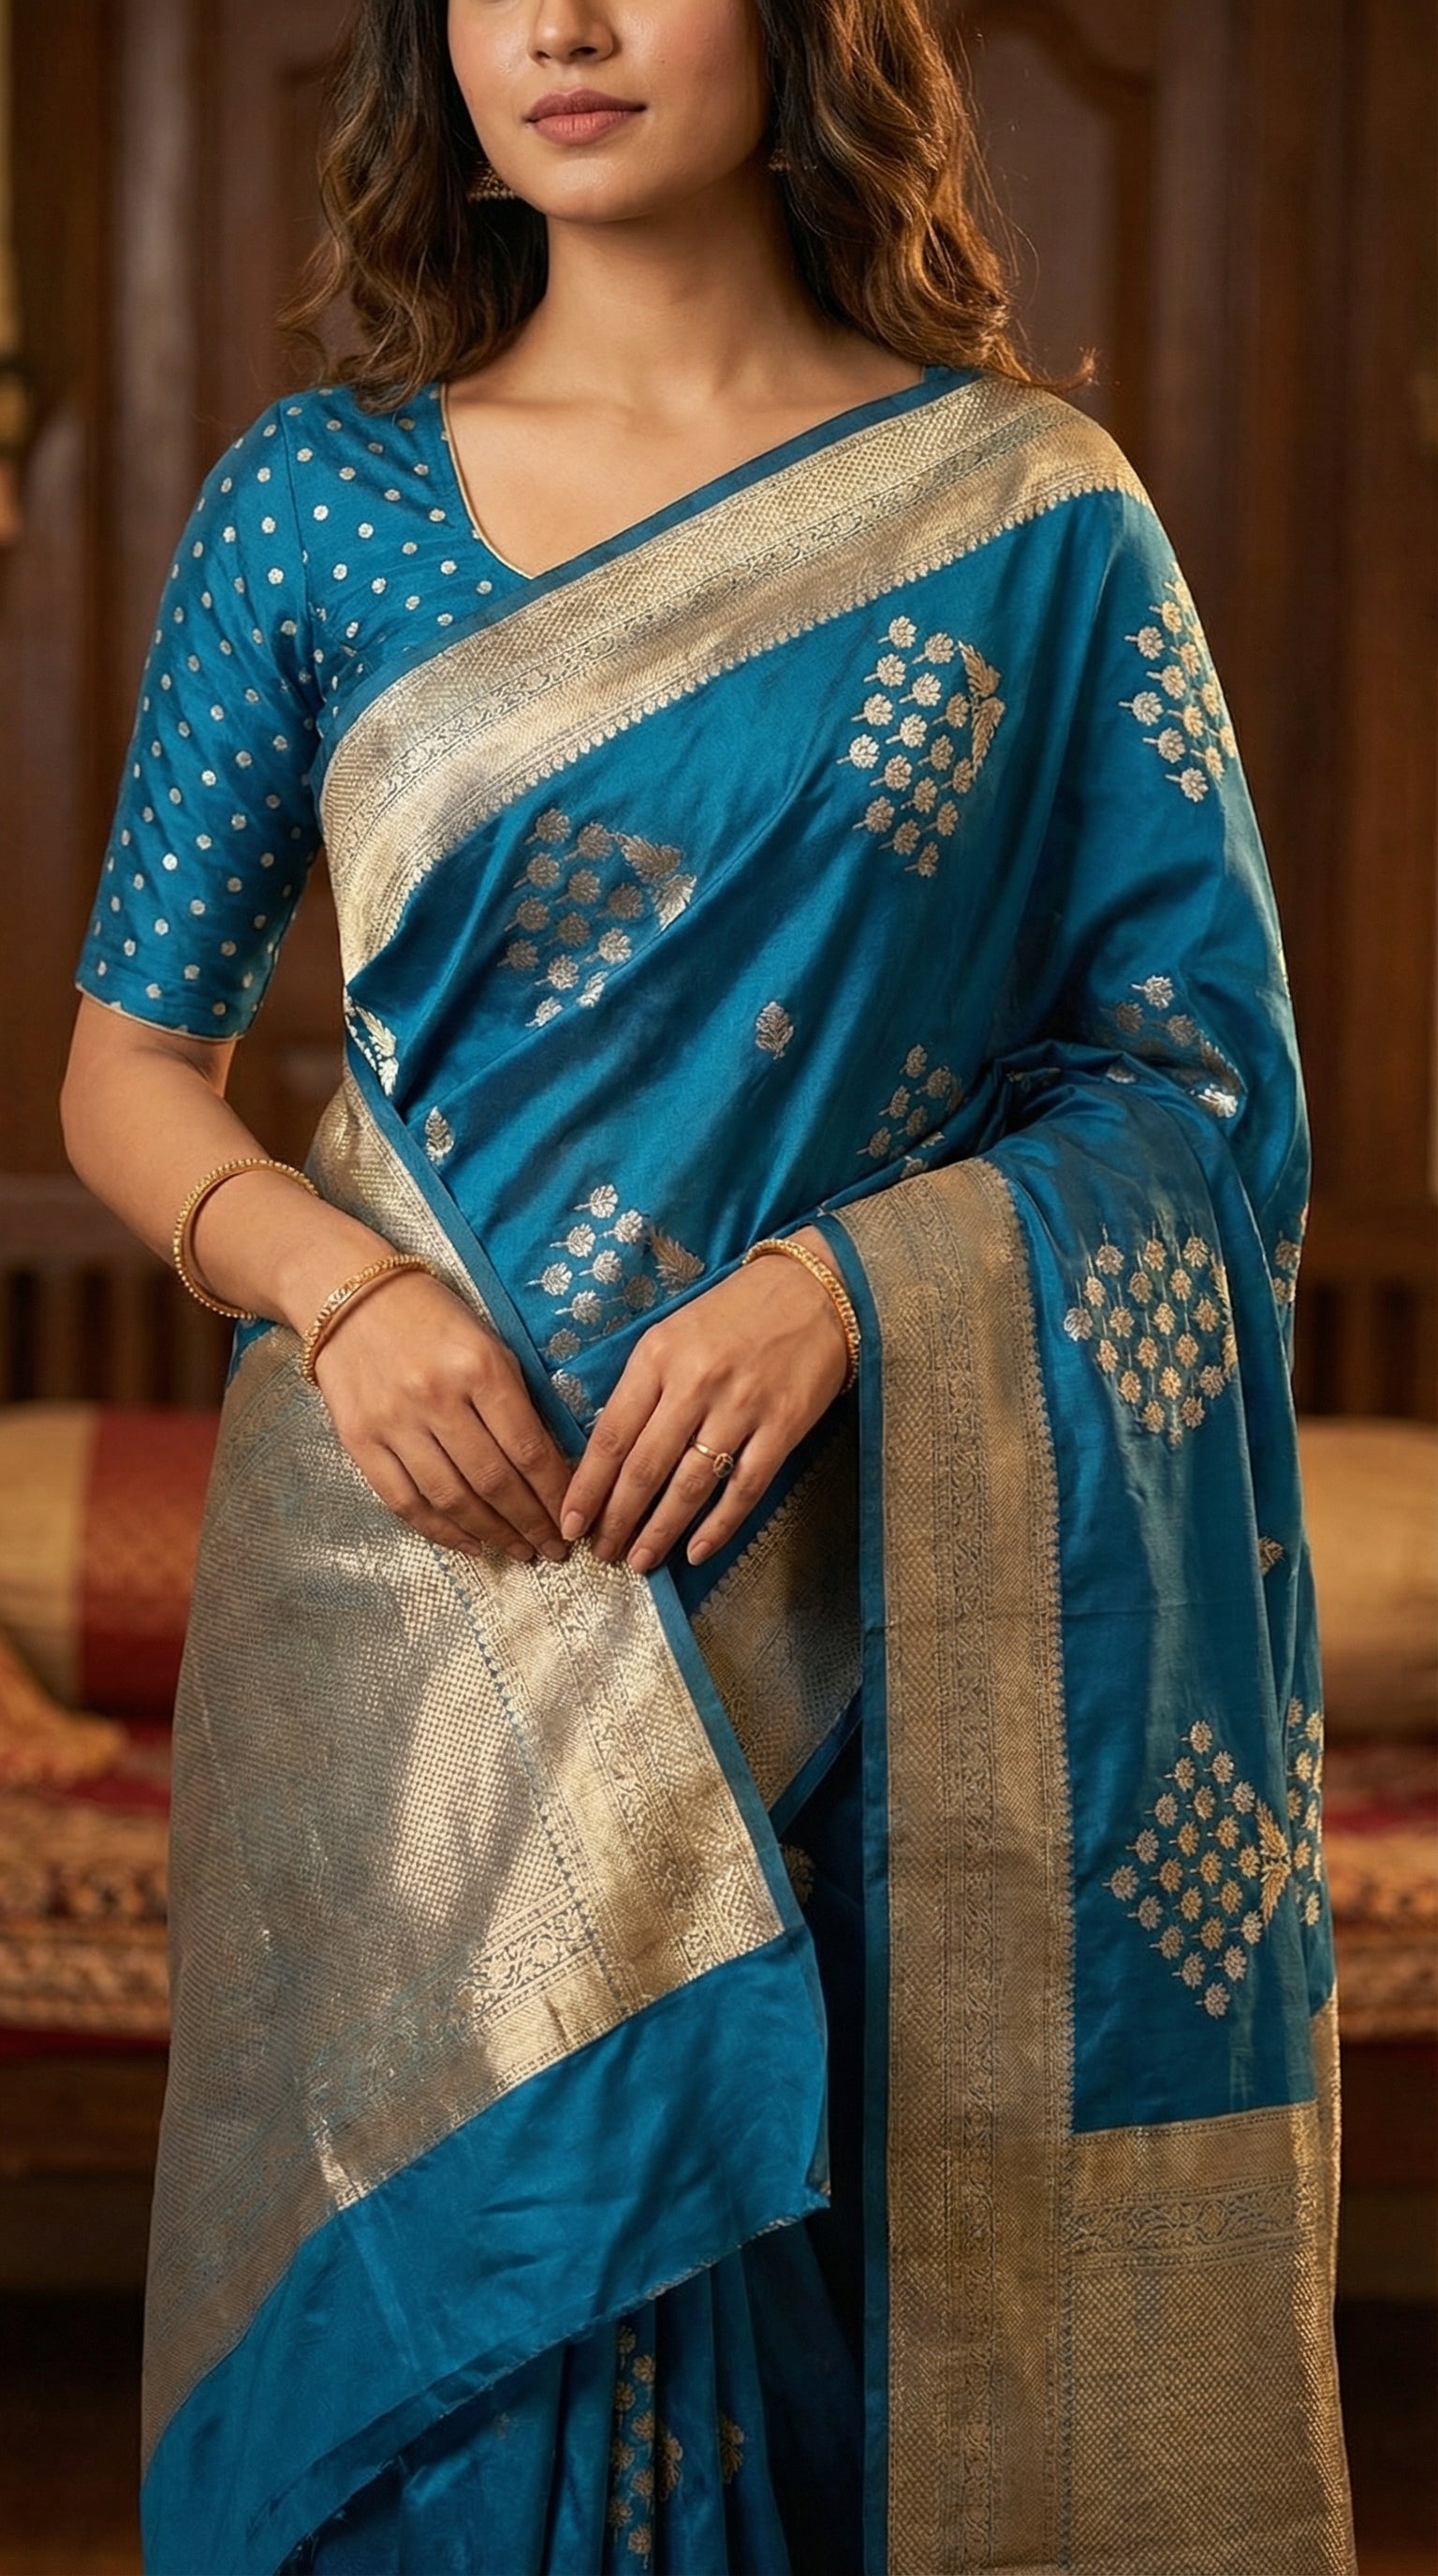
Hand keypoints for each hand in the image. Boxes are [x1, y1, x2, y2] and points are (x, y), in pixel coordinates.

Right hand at [311, 1270, 573, 1563]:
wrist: (347, 1295)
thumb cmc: (432, 1317)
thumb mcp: (488, 1343)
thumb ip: (516, 1400)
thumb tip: (550, 1466)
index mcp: (478, 1367)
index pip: (527, 1447)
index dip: (554, 1494)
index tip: (573, 1519)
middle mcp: (436, 1398)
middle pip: (493, 1480)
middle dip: (530, 1523)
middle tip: (553, 1550)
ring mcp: (394, 1422)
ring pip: (451, 1498)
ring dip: (492, 1534)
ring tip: (519, 1551)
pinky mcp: (359, 1440)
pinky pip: (405, 1501)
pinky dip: (441, 1531)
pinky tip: (471, 1544)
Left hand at [559, 1227, 850, 1572]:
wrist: (815, 1291)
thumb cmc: (735, 1312)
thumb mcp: (673, 1333)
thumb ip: (643, 1387)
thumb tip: (611, 1453)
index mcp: (657, 1357)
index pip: (611, 1436)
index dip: (587, 1487)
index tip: (570, 1522)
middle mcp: (695, 1384)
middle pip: (644, 1468)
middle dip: (617, 1519)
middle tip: (601, 1553)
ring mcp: (741, 1409)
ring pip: (690, 1486)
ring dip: (660, 1531)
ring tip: (640, 1560)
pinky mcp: (782, 1428)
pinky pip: (744, 1488)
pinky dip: (719, 1526)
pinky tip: (697, 1551)